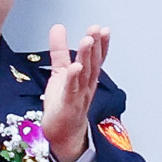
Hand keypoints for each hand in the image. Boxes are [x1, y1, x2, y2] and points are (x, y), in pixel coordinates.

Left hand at [40, 23, 112, 161]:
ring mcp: (78, 96)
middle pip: (92, 64)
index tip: (103, 29)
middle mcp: (85, 86)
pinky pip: (71, 91)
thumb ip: (60, 50)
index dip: (101, 44)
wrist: (63, 134)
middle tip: (96, 30)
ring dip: (86, 57)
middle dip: (95, 46)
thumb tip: (58, 27)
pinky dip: (73, 79)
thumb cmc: (64, 104)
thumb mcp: (60, 72)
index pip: (96, 59)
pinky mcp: (67, 106)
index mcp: (86, 78)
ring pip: (84, 75)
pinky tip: (74, 67)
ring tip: (87, 41)